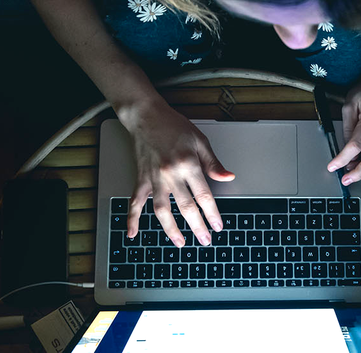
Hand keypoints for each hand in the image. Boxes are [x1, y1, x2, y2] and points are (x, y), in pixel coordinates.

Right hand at [124, 102, 234, 246]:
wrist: (146, 117)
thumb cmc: (174, 126)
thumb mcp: (200, 141)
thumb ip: (213, 163)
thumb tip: (228, 177)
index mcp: (189, 164)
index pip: (204, 196)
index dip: (212, 214)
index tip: (218, 227)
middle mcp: (171, 174)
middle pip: (186, 207)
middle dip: (197, 227)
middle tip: (205, 241)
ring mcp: (154, 178)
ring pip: (162, 210)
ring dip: (171, 229)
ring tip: (180, 242)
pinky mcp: (140, 179)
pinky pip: (135, 202)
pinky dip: (132, 219)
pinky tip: (133, 233)